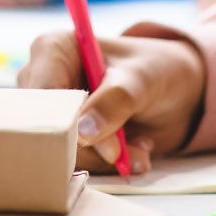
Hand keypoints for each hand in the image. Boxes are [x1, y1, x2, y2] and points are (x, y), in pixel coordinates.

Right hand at [19, 30, 206, 174]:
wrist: (173, 94)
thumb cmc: (153, 71)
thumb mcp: (142, 79)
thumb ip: (115, 100)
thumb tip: (83, 132)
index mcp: (52, 49)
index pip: (42, 95)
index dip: (69, 124)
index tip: (109, 147)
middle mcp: (42, 81)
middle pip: (47, 127)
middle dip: (92, 148)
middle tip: (132, 151)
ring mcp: (50, 112)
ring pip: (60, 151)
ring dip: (104, 160)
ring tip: (139, 148)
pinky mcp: (63, 138)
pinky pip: (73, 162)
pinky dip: (105, 165)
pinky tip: (131, 153)